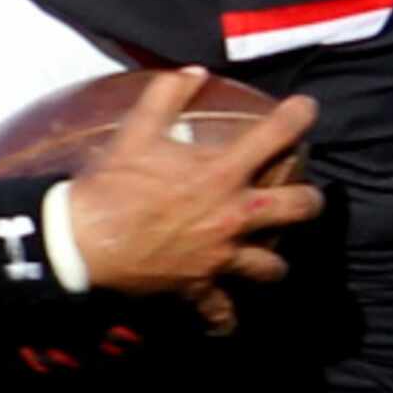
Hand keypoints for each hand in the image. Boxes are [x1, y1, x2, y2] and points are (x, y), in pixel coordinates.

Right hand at [64, 68, 324, 333]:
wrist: (83, 240)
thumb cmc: (112, 183)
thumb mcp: (138, 131)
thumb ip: (167, 96)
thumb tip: (194, 71)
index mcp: (222, 172)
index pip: (276, 136)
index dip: (299, 117)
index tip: (308, 109)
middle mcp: (233, 214)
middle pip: (299, 208)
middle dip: (309, 200)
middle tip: (305, 196)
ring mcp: (221, 254)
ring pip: (271, 266)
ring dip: (272, 262)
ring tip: (269, 256)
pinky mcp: (200, 286)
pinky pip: (221, 311)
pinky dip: (223, 317)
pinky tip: (226, 320)